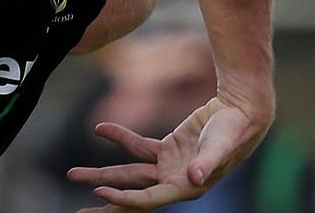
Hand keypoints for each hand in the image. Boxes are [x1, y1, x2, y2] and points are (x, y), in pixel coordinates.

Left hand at [65, 97, 267, 211]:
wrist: (242, 113)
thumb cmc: (233, 131)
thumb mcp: (220, 146)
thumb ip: (207, 163)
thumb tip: (194, 179)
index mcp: (185, 188)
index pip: (148, 199)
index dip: (124, 198)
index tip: (99, 191)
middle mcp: (174, 182)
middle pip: (132, 195)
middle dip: (105, 201)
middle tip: (79, 211)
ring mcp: (168, 166)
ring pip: (129, 173)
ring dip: (102, 173)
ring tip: (73, 174)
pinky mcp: (167, 149)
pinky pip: (137, 147)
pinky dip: (119, 137)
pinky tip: (100, 129)